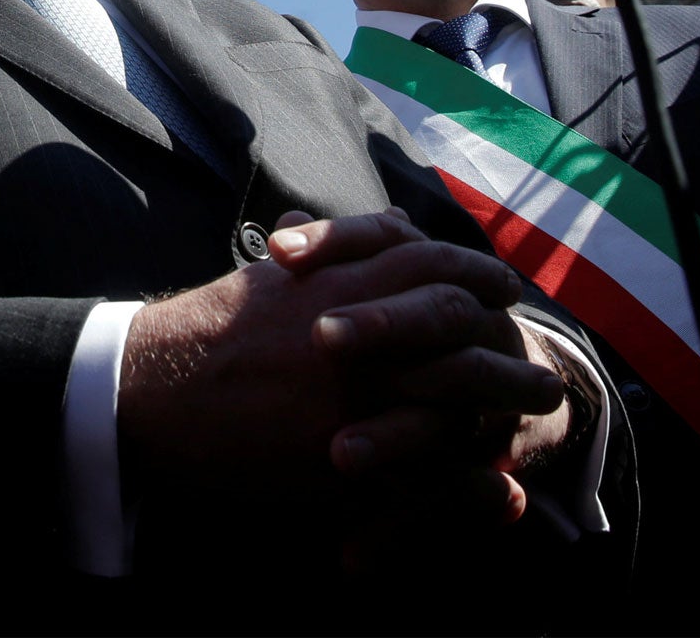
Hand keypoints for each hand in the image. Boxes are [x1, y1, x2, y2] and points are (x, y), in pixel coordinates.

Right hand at [118, 211, 528, 496]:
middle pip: (459, 319)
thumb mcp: (260, 277)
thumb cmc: (206, 330)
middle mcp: (359, 326)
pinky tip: (495, 479)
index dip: (474, 270)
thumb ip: (305, 250)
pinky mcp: (346, 450)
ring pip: (457, 388)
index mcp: (337, 279)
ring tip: (543, 405)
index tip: (501, 287)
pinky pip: (426, 463)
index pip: (429, 258)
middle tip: (538, 352)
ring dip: (507, 397)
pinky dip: (469, 473)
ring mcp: (356, 389)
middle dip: (507, 336)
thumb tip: (318, 219)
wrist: (156, 391)